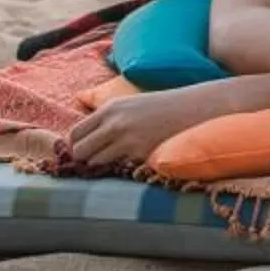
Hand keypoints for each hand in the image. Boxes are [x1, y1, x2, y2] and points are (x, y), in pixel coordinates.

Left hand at [66, 85, 214, 169]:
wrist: (195, 108)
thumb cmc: (164, 108)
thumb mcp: (131, 104)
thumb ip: (108, 118)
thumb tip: (84, 138)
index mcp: (110, 108)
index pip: (74, 133)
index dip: (76, 146)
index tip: (86, 151)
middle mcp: (114, 122)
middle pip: (78, 150)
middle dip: (84, 158)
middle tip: (97, 160)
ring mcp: (126, 138)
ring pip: (93, 162)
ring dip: (102, 164)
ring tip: (115, 161)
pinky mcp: (140, 152)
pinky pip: (117, 166)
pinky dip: (120, 166)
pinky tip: (132, 160)